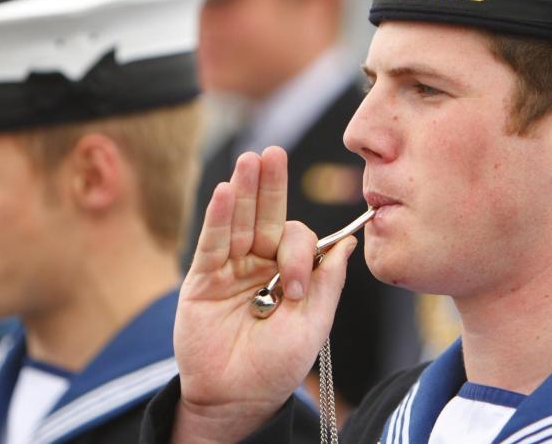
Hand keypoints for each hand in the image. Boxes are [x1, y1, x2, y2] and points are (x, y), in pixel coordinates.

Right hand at [172, 147, 357, 442]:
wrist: (236, 399)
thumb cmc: (277, 367)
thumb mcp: (313, 325)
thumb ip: (328, 282)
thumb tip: (350, 242)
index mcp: (289, 271)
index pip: (295, 239)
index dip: (299, 253)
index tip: (295, 288)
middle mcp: (258, 263)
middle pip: (265, 216)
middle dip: (270, 185)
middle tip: (274, 153)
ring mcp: (229, 268)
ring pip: (237, 222)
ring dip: (242, 191)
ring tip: (249, 160)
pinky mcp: (202, 279)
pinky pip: (211, 243)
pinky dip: (217, 218)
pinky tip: (223, 191)